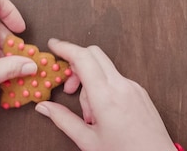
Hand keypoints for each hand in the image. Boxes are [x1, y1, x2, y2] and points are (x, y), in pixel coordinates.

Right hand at [35, 39, 175, 150]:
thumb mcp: (88, 141)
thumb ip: (63, 120)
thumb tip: (45, 107)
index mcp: (106, 96)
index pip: (82, 58)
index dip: (65, 47)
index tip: (53, 45)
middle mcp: (121, 86)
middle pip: (94, 55)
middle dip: (76, 64)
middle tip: (68, 86)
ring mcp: (133, 87)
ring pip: (104, 68)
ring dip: (90, 81)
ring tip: (89, 113)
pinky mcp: (141, 93)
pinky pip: (116, 79)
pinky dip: (104, 88)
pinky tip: (103, 113)